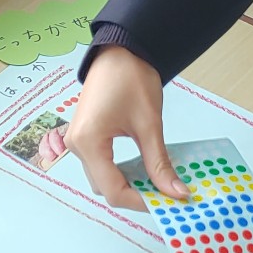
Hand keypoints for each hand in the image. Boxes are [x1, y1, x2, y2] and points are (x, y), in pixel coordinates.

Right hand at [67, 47, 182, 211]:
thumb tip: (176, 193)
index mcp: (88, 143)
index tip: (167, 203)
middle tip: (166, 194)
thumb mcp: (149, 124)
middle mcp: (76, 146)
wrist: (120, 50)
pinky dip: (120, 171)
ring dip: (128, 184)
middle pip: (105, 187)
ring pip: (102, 178)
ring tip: (157, 181)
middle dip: (135, 195)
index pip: (113, 190)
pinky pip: (100, 164)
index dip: (141, 202)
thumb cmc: (131, 78)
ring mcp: (77, 141)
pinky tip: (143, 168)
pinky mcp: (84, 136)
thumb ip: (159, 163)